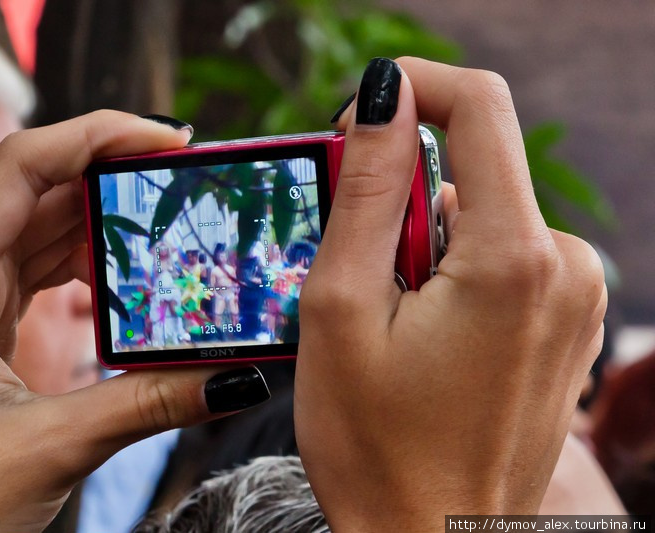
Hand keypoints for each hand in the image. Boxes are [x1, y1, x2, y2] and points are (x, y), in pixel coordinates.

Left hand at [0, 111, 269, 532]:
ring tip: (172, 221)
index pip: (23, 164)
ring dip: (110, 215)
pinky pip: (47, 260)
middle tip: (188, 177)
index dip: (98, 135)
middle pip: (43, 184)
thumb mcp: (50, 445)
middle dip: (117, 171)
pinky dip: (95, 256)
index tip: (168, 139)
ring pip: (47, 221)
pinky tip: (131, 273)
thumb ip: (147, 403)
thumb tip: (234, 378)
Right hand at [295, 58, 605, 531]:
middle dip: (402, 194)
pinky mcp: (564, 323)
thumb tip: (383, 97)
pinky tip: (423, 334)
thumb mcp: (342, 308)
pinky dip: (452, 272)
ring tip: (389, 321)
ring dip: (422, 245)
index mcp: (513, 258)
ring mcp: (574, 300)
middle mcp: (566, 269)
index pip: (479, 106)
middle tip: (353, 269)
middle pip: (474, 169)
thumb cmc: (375, 445)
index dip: (411, 90)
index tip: (357, 121)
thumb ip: (369, 190)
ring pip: (482, 217)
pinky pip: (502, 258)